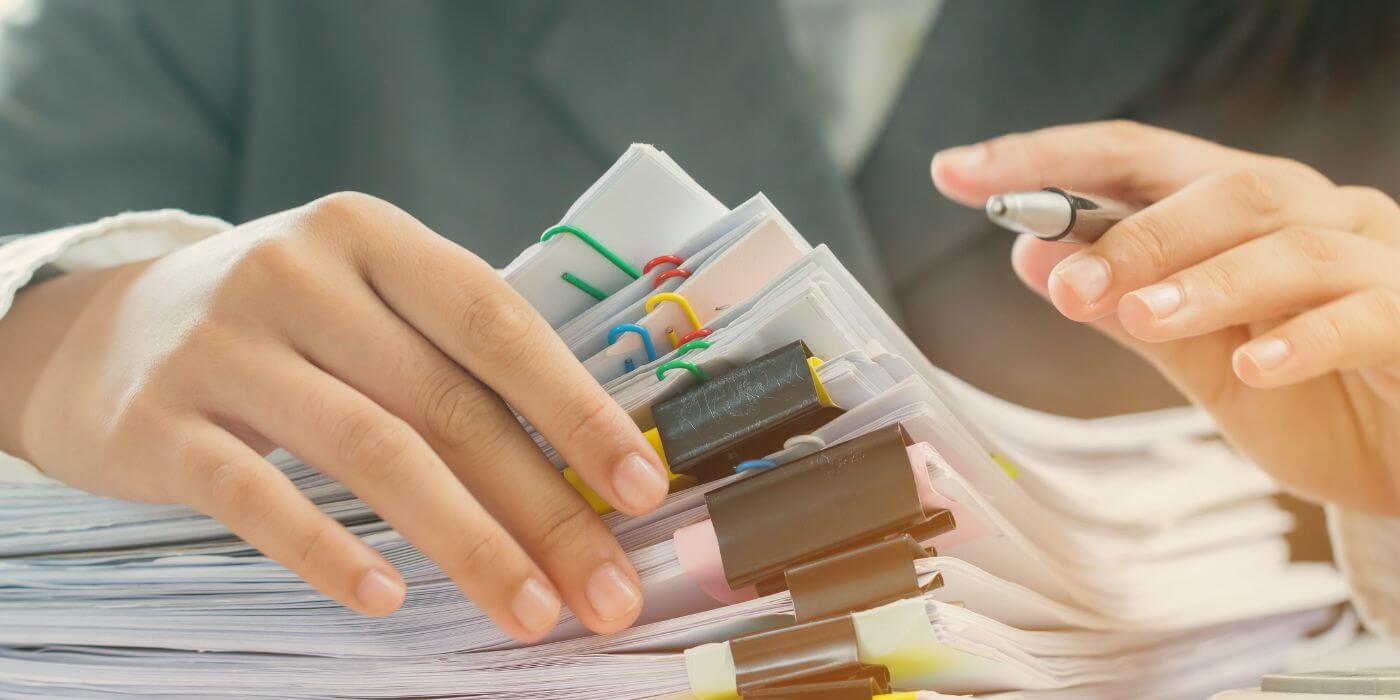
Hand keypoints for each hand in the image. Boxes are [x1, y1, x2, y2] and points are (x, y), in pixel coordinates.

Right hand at [0, 193, 668, 639]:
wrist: (99, 335)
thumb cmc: (279, 327)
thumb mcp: (359, 299)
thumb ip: (450, 357)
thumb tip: (583, 467)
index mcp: (370, 236)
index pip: (494, 321)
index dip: (577, 406)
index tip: (642, 487)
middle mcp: (299, 274)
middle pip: (448, 401)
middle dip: (542, 506)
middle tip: (605, 589)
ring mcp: (224, 345)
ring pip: (371, 451)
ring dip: (466, 542)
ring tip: (527, 611)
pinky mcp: (160, 422)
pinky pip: (257, 497)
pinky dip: (329, 552)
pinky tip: (387, 600)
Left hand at [932, 121, 1399, 515]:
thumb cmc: (1315, 400)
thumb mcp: (1201, 360)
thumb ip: (1128, 309)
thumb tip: (1033, 256)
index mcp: (1242, 212)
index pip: (1133, 161)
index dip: (1045, 159)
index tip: (957, 172)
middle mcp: (1310, 215)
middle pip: (1218, 188)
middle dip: (1130, 234)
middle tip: (1065, 284)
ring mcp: (1372, 259)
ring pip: (1286, 241)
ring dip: (1201, 279)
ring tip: (1139, 317)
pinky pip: (1361, 314)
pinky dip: (1302, 337)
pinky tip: (1254, 364)